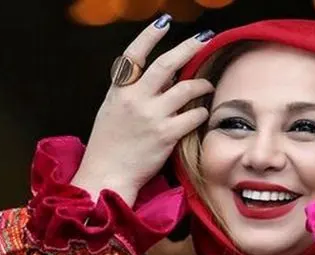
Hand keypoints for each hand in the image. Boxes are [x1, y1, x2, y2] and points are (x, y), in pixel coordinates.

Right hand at [71, 16, 214, 205]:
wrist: (106, 174)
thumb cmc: (109, 145)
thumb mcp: (112, 111)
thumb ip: (132, 93)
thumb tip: (160, 79)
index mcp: (119, 91)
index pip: (134, 54)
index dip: (150, 35)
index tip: (164, 21)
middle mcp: (135, 100)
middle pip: (166, 65)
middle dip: (188, 47)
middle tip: (204, 38)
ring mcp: (151, 117)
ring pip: (185, 89)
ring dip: (201, 83)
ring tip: (208, 83)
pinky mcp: (166, 135)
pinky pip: (192, 116)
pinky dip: (202, 112)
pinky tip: (204, 112)